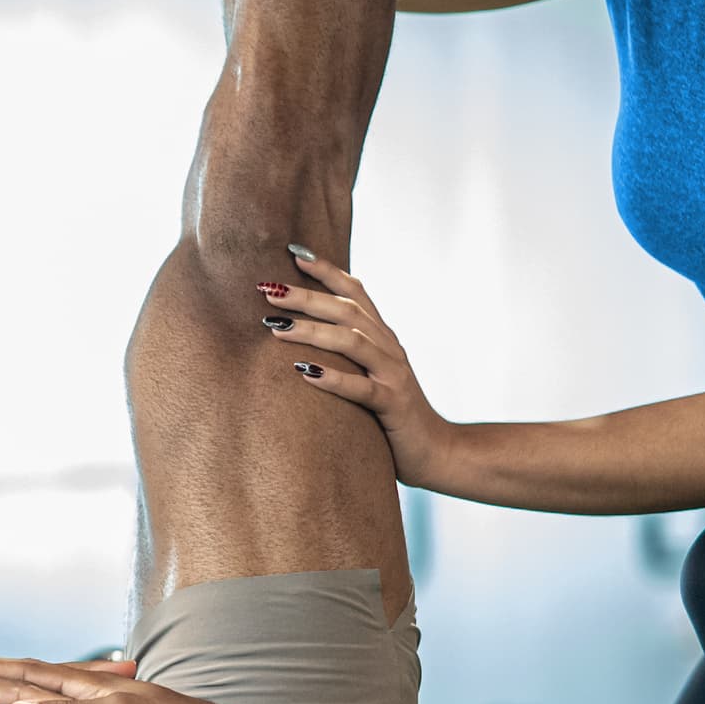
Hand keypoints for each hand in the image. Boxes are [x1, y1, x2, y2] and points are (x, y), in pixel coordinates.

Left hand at [262, 246, 452, 480]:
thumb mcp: (371, 372)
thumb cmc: (393, 411)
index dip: (327, 271)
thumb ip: (349, 350)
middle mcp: (390, 348)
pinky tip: (305, 373)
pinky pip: (361, 389)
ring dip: (312, 332)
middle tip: (268, 289)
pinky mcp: (392, 406)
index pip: (356, 292)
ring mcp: (393, 375)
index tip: (293, 253)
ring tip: (276, 328)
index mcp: (383, 336)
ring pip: (353, 342)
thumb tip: (304, 329)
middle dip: (306, 297)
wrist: (436, 450)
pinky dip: (334, 379)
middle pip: (347, 311)